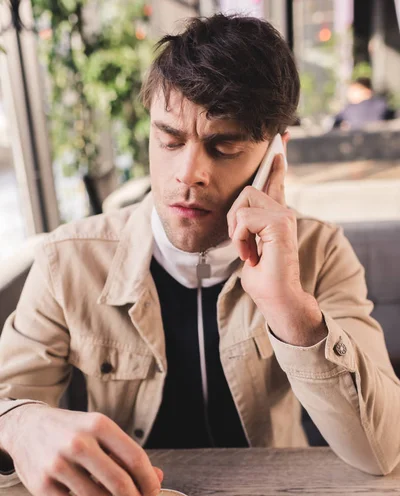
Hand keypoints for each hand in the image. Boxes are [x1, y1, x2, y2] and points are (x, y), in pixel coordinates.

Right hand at [0, 404, 162, 495]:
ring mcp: (57, 464)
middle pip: (120, 483)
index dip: (149, 479)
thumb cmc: (70, 430)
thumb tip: (157, 477)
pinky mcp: (41, 485)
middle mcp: (78, 442)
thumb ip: (127, 453)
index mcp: (98, 425)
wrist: (27, 426)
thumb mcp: (100, 430)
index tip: (153, 490)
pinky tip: (79, 495)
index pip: (134, 458)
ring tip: (97, 487)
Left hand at [227, 154, 326, 345]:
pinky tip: (251, 255)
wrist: (278, 300)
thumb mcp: (248, 249)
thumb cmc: (263, 280)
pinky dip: (239, 239)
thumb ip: (247, 230)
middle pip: (246, 190)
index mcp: (276, 216)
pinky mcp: (280, 223)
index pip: (275, 181)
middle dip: (233, 217)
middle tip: (242, 246)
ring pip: (243, 201)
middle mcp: (283, 212)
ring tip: (248, 252)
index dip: (276, 162)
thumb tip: (238, 220)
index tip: (280, 140)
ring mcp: (284, 216)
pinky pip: (243, 219)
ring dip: (236, 231)